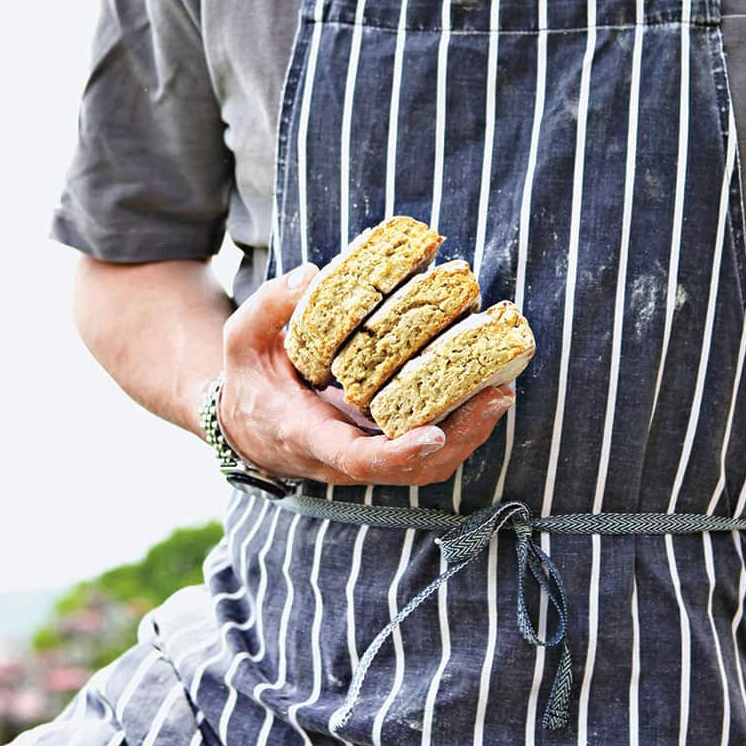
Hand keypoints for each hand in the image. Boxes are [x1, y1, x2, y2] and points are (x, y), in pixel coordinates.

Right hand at [216, 263, 514, 487]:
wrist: (249, 426)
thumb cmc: (250, 379)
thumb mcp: (242, 339)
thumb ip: (268, 307)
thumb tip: (310, 276)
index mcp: (307, 435)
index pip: (356, 458)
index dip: (398, 453)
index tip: (434, 435)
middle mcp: (344, 458)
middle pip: (411, 469)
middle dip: (461, 437)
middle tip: (498, 395)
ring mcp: (369, 457)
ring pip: (428, 466)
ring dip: (471, 432)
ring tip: (503, 388)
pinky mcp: (386, 448)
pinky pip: (431, 451)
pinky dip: (463, 426)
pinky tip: (486, 389)